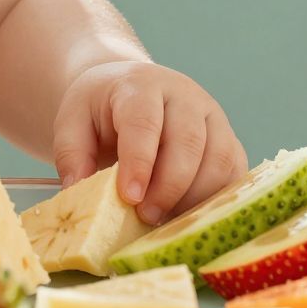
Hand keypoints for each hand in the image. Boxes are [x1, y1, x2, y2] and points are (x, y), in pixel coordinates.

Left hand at [52, 60, 244, 225]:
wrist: (129, 90)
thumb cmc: (101, 110)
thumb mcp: (72, 121)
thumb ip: (71, 153)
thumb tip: (78, 191)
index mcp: (141, 86)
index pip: (144, 122)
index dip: (139, 162)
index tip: (129, 197)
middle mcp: (184, 96)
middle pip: (188, 142)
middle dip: (168, 186)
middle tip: (145, 217)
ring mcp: (212, 117)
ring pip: (218, 159)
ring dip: (195, 198)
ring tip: (165, 221)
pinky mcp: (228, 140)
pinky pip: (235, 174)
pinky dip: (216, 201)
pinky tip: (189, 218)